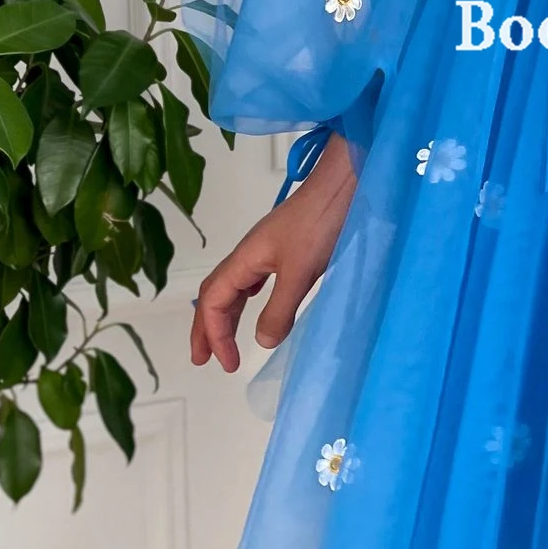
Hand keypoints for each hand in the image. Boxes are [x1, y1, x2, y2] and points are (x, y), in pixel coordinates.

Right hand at [189, 134, 357, 373]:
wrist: (343, 184)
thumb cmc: (320, 223)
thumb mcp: (300, 272)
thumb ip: (279, 309)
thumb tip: (262, 341)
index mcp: (244, 259)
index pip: (213, 301)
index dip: (214, 334)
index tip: (228, 364)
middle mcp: (249, 253)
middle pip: (215, 293)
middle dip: (207, 327)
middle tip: (203, 360)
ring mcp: (266, 248)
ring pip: (235, 286)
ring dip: (226, 314)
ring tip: (225, 340)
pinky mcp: (285, 246)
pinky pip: (254, 278)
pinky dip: (247, 297)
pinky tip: (257, 302)